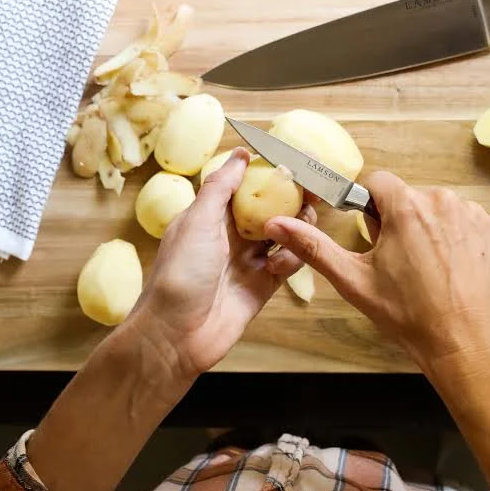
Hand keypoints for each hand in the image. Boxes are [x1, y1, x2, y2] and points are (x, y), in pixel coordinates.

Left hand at [126, 148, 314, 391]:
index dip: (269, 173)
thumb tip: (241, 154)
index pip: (246, 185)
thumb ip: (220, 188)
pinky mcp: (263, 285)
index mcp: (212, 215)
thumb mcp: (197, 222)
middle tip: (314, 192)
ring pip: (284, 235)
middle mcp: (232, 235)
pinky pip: (288, 264)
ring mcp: (249, 260)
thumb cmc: (178, 275)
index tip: (294, 161)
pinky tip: (281, 264)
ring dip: (296, 228)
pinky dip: (292, 259)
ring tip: (301, 226)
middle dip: (292, 199)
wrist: (176, 336)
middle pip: (270, 208)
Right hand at [266, 174, 489, 490]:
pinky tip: (460, 271)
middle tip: (404, 264)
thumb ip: (313, 247)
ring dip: (435, 231)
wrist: (465, 345)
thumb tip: (276, 224)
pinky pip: (474, 224)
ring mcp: (476, 214)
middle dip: (404, 222)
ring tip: (434, 272)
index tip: (377, 235)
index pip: (378, 183)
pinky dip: (465, 242)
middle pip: (411, 199)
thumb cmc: (408, 316)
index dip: (373, 208)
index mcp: (405, 207)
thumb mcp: (354, 281)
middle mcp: (442, 200)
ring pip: (442, 211)